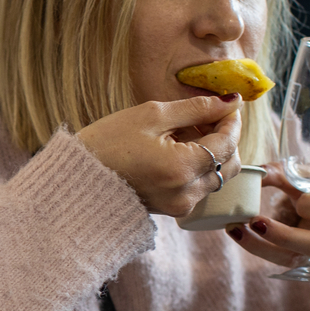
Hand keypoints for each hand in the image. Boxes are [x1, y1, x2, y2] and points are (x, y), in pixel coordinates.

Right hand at [77, 94, 242, 216]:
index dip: (231, 120)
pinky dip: (199, 165)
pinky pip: (201, 185)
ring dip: (213, 152)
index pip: (228, 143)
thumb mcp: (152, 115)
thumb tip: (230, 101)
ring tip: (186, 131)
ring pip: (218, 176)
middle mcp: (188, 193)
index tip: (225, 104)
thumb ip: (196, 108)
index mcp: (183, 168)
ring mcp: (182, 205)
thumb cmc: (109, 142)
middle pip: (231, 164)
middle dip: (226, 138)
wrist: (78, 179)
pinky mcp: (174, 209)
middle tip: (207, 116)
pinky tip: (177, 148)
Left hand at [226, 161, 309, 270]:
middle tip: (256, 221)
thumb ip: (293, 171)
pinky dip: (261, 248)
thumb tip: (257, 172)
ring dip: (264, 247)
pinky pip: (287, 260)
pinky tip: (239, 233)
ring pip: (299, 258)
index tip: (297, 198)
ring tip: (236, 230)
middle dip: (286, 236)